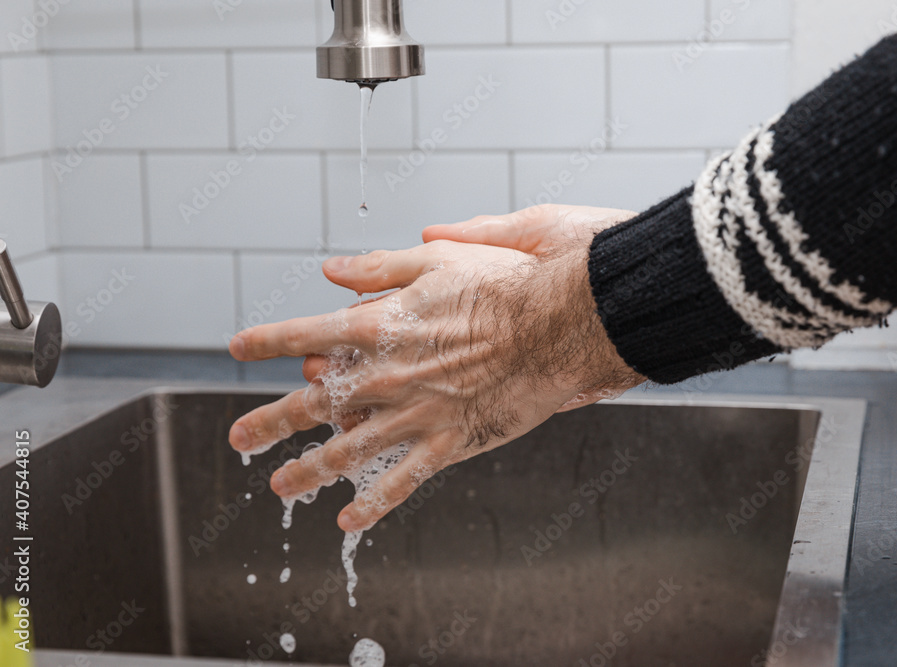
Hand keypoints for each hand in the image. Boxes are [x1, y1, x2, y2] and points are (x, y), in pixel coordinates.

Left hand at [228, 210, 643, 531]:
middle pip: (310, 404)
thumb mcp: (436, 260)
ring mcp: (412, 415)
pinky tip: (348, 522)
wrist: (555, 327)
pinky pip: (401, 483)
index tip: (238, 347)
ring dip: (306, 472)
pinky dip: (373, 505)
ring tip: (278, 486)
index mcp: (377, 324)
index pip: (303, 334)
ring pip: (345, 452)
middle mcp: (383, 375)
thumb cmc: (501, 287)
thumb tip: (331, 270)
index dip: (266, 341)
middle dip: (268, 422)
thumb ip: (379, 266)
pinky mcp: (446, 444)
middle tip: (238, 438)